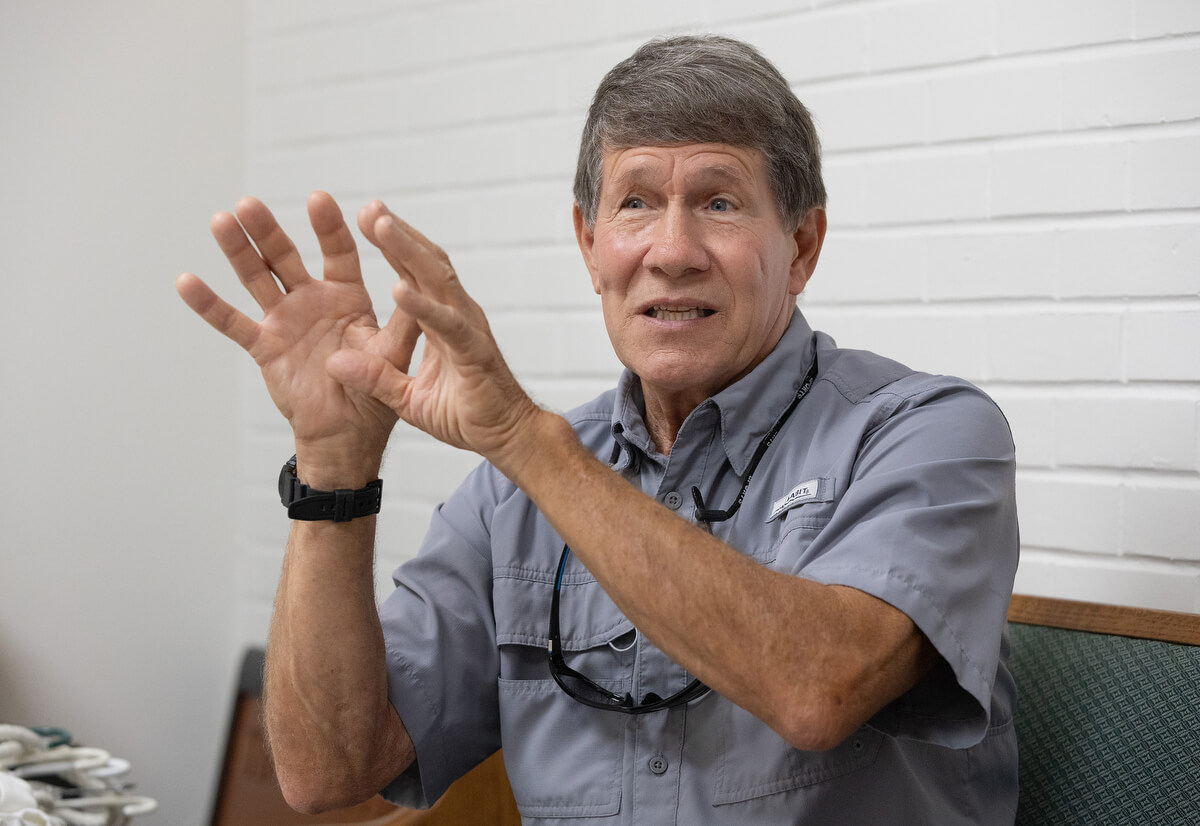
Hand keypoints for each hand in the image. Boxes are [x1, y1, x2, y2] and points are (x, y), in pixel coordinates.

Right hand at [177, 192, 418, 479]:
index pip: (339, 253)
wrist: (347, 435)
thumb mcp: (396, 353)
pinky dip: (210, 305)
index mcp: (348, 297)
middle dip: (269, 231)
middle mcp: (312, 301)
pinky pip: (234, 324)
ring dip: (238, 252)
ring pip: (257, 279)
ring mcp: (285, 321)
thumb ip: (406, 320)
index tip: (319, 199)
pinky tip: (186, 281)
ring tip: (222, 221)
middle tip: (251, 203)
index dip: (329, 228)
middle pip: (286, 257)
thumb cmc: (375, 393)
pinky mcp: (265, 347)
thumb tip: (414, 289)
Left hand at [325, 206, 543, 472]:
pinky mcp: (473, 352)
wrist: (508, 438)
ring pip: (437, 280)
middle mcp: (457, 315)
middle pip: (426, 264)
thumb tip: (334, 362)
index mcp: (442, 320)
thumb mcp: (407, 397)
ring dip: (407, 251)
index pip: (415, 273)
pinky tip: (399, 289)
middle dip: (397, 234)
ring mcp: (468, 329)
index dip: (394, 245)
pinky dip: (422, 305)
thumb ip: (374, 377)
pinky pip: (445, 324)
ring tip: (381, 224)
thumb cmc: (467, 414)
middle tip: (370, 207)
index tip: (368, 216)